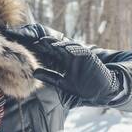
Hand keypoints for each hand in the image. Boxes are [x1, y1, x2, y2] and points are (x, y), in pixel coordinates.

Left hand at [4, 24, 118, 102]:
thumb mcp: (62, 82)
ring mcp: (80, 55)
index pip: (52, 52)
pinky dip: (72, 49)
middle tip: (37, 41)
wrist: (99, 90)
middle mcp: (71, 56)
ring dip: (58, 44)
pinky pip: (79, 50)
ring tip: (48, 43)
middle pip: (58, 46)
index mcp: (64, 61)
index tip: (33, 46)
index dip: (43, 48)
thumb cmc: (82, 86)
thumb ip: (49, 76)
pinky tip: (64, 48)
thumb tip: (34, 72)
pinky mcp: (89, 56)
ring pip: (67, 46)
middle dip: (48, 43)